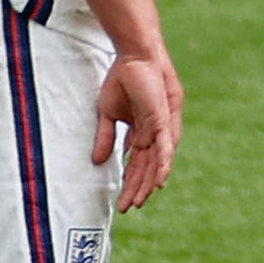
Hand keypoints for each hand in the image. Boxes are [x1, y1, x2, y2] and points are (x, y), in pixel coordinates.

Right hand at [94, 46, 183, 211]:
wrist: (134, 54)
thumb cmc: (124, 78)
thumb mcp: (108, 113)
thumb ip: (106, 136)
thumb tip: (97, 161)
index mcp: (145, 128)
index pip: (139, 160)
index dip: (131, 179)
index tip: (122, 198)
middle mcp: (157, 129)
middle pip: (148, 164)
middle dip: (138, 186)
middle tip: (128, 207)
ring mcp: (162, 124)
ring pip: (158, 159)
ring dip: (148, 181)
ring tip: (140, 200)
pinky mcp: (163, 117)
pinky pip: (166, 144)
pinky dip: (163, 163)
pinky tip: (159, 181)